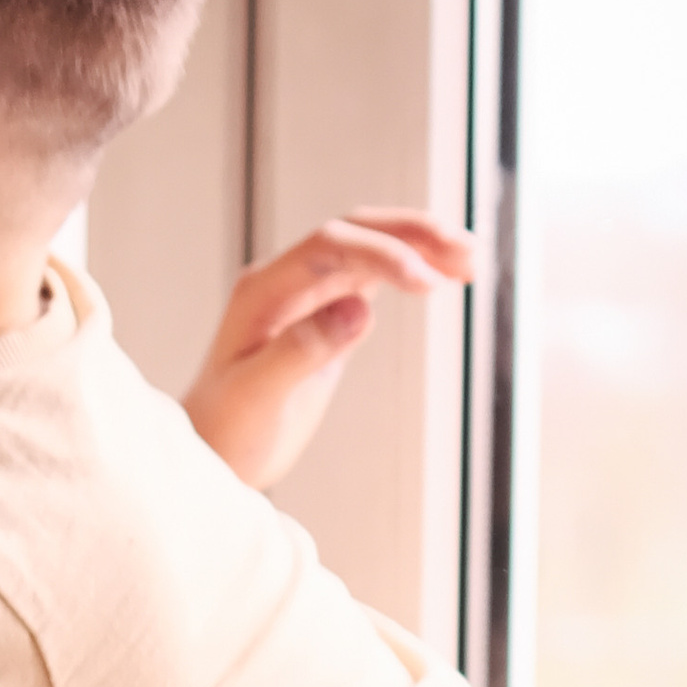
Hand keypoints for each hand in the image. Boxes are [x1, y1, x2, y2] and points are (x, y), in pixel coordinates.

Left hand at [183, 209, 473, 492]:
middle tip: (467, 253)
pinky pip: (375, 277)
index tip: (427, 282)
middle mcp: (287, 282)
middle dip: (413, 234)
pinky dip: (413, 271)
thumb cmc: (227, 430)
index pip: (329, 246)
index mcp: (263, 290)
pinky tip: (448, 276)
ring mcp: (310, 296)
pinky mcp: (329, 317)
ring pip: (372, 249)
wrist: (214, 454)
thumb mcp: (258, 396)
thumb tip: (361, 307)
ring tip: (472, 261)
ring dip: (422, 246)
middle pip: (357, 232)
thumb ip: (302, 349)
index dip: (382, 253)